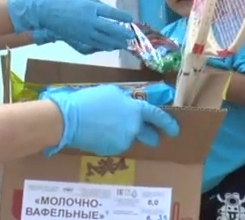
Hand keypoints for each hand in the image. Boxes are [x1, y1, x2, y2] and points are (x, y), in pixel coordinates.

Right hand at [8, 0, 134, 51]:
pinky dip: (104, 46)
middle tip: (132, 36)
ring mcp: (84, 32)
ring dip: (116, 42)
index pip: (111, 13)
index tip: (130, 19)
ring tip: (125, 44)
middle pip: (110, 29)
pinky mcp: (78, 39)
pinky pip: (94, 44)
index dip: (122, 17)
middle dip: (122, 33)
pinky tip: (111, 47)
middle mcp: (89, 21)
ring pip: (104, 40)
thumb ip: (95, 3)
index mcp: (90, 8)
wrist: (45, 12)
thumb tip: (107, 10)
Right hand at [42, 84, 179, 155]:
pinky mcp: (111, 150)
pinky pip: (116, 144)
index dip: (167, 122)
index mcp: (135, 109)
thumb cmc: (89, 100)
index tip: (174, 129)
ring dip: (124, 134)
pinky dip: (111, 140)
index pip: (156, 116)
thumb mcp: (112, 93)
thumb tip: (130, 105)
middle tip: (152, 137)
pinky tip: (99, 133)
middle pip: (148, 134)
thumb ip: (126, 100)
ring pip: (128, 138)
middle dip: (151, 136)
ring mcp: (122, 141)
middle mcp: (133, 127)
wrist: (69, 119)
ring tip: (106, 126)